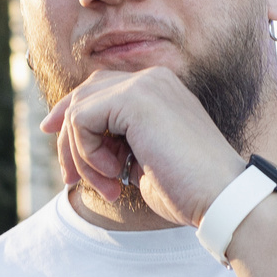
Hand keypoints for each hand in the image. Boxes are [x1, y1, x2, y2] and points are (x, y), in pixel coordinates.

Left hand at [40, 66, 253, 226]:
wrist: (220, 196)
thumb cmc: (187, 190)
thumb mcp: (143, 162)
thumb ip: (115, 143)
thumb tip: (73, 145)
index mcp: (159, 90)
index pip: (99, 89)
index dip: (70, 115)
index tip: (55, 143)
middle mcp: (152, 79)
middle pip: (83, 95)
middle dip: (67, 139)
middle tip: (71, 180)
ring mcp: (144, 84)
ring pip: (78, 109)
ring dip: (81, 155)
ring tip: (107, 184)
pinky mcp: (135, 98)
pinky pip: (81, 119)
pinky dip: (87, 152)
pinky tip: (113, 172)